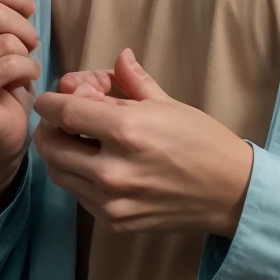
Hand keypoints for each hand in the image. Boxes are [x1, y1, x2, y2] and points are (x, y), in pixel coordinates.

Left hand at [32, 49, 252, 237]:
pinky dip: (79, 178)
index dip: (49, 102)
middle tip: (61, 120)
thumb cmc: (202, 141)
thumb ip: (133, 80)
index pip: (62, 112)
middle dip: (50, 127)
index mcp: (125, 131)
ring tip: (77, 142)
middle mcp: (112, 169)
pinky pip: (79, 196)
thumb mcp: (167, 104)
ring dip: (60, 154)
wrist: (229, 192)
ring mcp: (111, 200)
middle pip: (51, 145)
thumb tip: (119, 57)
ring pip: (59, 173)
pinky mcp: (114, 222)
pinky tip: (98, 167)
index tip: (50, 98)